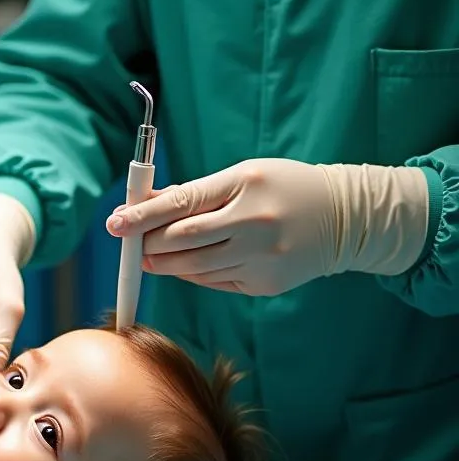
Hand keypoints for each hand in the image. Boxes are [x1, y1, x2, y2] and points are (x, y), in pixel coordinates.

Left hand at [106, 159, 336, 295]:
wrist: (344, 218)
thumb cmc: (283, 189)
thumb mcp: (241, 177)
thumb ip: (194, 193)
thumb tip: (143, 204)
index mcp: (246, 185)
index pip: (182, 204)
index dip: (143, 215)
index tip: (115, 223)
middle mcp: (254, 223)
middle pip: (183, 241)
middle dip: (150, 243)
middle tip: (132, 242)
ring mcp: (261, 258)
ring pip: (194, 267)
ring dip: (165, 263)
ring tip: (152, 256)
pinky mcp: (264, 284)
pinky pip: (214, 282)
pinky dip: (194, 274)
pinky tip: (189, 264)